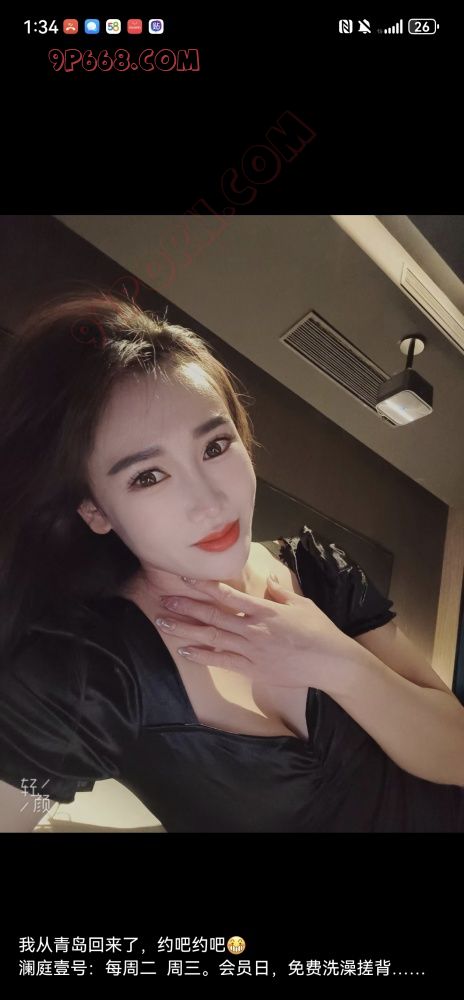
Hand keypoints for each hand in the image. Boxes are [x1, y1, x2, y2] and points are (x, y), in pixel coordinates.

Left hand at [157, 576, 354, 689]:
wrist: (330, 663)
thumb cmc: (319, 631)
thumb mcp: (301, 604)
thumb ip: (280, 591)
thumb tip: (267, 578)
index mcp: (265, 610)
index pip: (229, 595)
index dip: (205, 585)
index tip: (186, 577)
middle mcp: (253, 629)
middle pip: (213, 616)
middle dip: (186, 607)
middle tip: (164, 600)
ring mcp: (251, 651)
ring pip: (212, 638)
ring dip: (186, 630)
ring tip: (164, 623)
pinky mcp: (252, 669)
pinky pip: (222, 661)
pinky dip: (202, 655)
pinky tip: (184, 650)